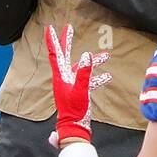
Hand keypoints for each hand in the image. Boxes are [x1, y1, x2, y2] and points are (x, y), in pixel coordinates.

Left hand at [45, 23, 110, 146]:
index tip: (50, 28)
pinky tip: (107, 76)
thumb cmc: (74, 111)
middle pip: (65, 55)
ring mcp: (71, 85)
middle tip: (69, 28)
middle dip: (67, 41)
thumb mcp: (80, 90)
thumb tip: (86, 55)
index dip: (53, 40)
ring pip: (81, 68)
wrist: (74, 128)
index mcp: (61, 76)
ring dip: (92, 62)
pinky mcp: (78, 92)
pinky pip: (88, 81)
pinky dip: (96, 78)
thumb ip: (84, 73)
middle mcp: (64, 78)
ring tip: (105, 56)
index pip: (55, 54)